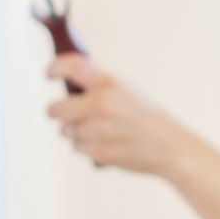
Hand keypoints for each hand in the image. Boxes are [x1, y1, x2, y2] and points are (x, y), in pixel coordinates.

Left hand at [47, 55, 188, 174]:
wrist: (170, 147)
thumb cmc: (148, 117)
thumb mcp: (129, 90)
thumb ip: (100, 82)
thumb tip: (70, 74)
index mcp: (111, 83)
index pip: (72, 67)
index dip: (54, 68)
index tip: (49, 74)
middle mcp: (102, 104)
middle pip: (55, 109)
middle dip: (57, 112)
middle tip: (68, 114)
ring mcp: (99, 129)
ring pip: (66, 131)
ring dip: (77, 132)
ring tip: (103, 131)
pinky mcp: (99, 151)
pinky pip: (76, 148)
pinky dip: (87, 147)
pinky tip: (107, 143)